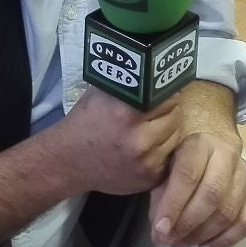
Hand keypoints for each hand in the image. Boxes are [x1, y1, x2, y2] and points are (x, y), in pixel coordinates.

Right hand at [53, 87, 182, 196]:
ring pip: (176, 137)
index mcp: (127, 113)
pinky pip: (170, 157)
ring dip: (168, 131)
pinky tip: (147, 146)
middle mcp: (140, 139)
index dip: (164, 93)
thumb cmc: (86, 121)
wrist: (69, 161)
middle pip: (175, 116)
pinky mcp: (150, 178)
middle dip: (168, 111)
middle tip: (155, 110)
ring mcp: (146, 162)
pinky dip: (162, 150)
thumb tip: (157, 68)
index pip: (168, 96)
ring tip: (151, 128)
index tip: (160, 93)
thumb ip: (130, 82)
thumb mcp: (102, 93)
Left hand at [148, 130, 245, 246]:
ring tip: (183, 244)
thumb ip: (160, 197)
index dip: (173, 204)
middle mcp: (226, 154)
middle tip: (170, 240)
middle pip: (212, 194)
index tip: (160, 229)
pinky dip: (226, 239)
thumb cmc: (181, 160)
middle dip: (188, 224)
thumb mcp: (163, 169)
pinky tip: (206, 246)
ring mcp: (245, 173)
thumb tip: (161, 232)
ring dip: (204, 234)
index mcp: (199, 144)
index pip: (188, 174)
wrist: (210, 147)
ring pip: (229, 210)